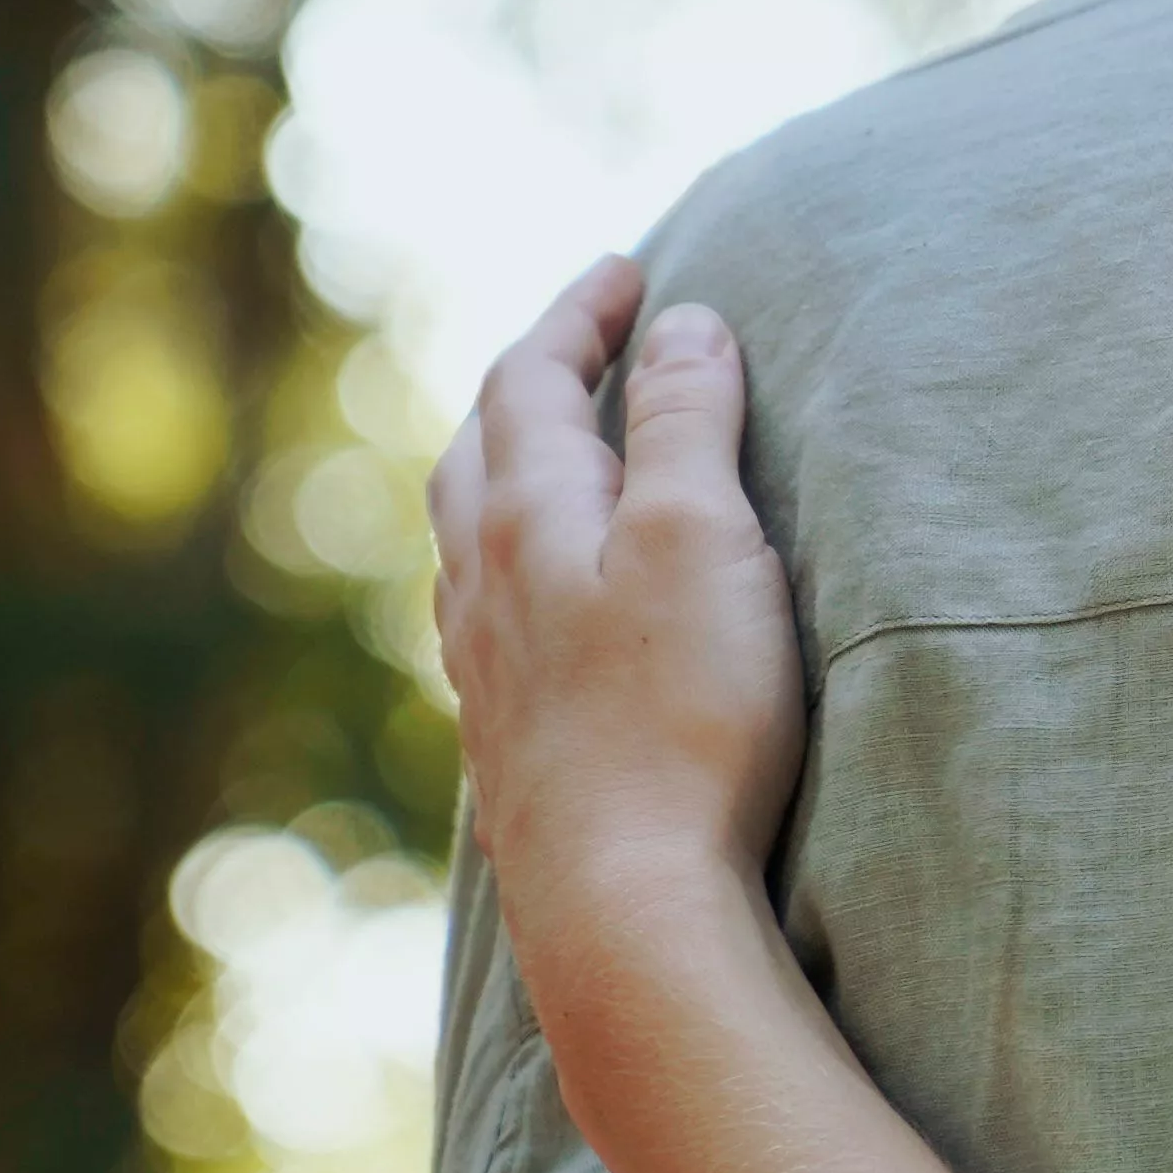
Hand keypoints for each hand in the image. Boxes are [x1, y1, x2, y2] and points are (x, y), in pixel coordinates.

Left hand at [431, 260, 807, 922]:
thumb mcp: (705, 538)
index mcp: (527, 515)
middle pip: (479, 448)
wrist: (627, 900)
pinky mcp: (507, 738)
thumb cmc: (682, 714)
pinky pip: (483, 610)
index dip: (579, 315)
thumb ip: (690, 423)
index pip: (531, 379)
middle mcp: (482, 581)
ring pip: (467, 533)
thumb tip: (681, 324)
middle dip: (532, 378)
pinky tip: (536, 598)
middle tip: (588, 342)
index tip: (629, 272)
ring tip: (554, 452)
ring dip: (507, 468)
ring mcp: (483, 666)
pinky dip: (510, 558)